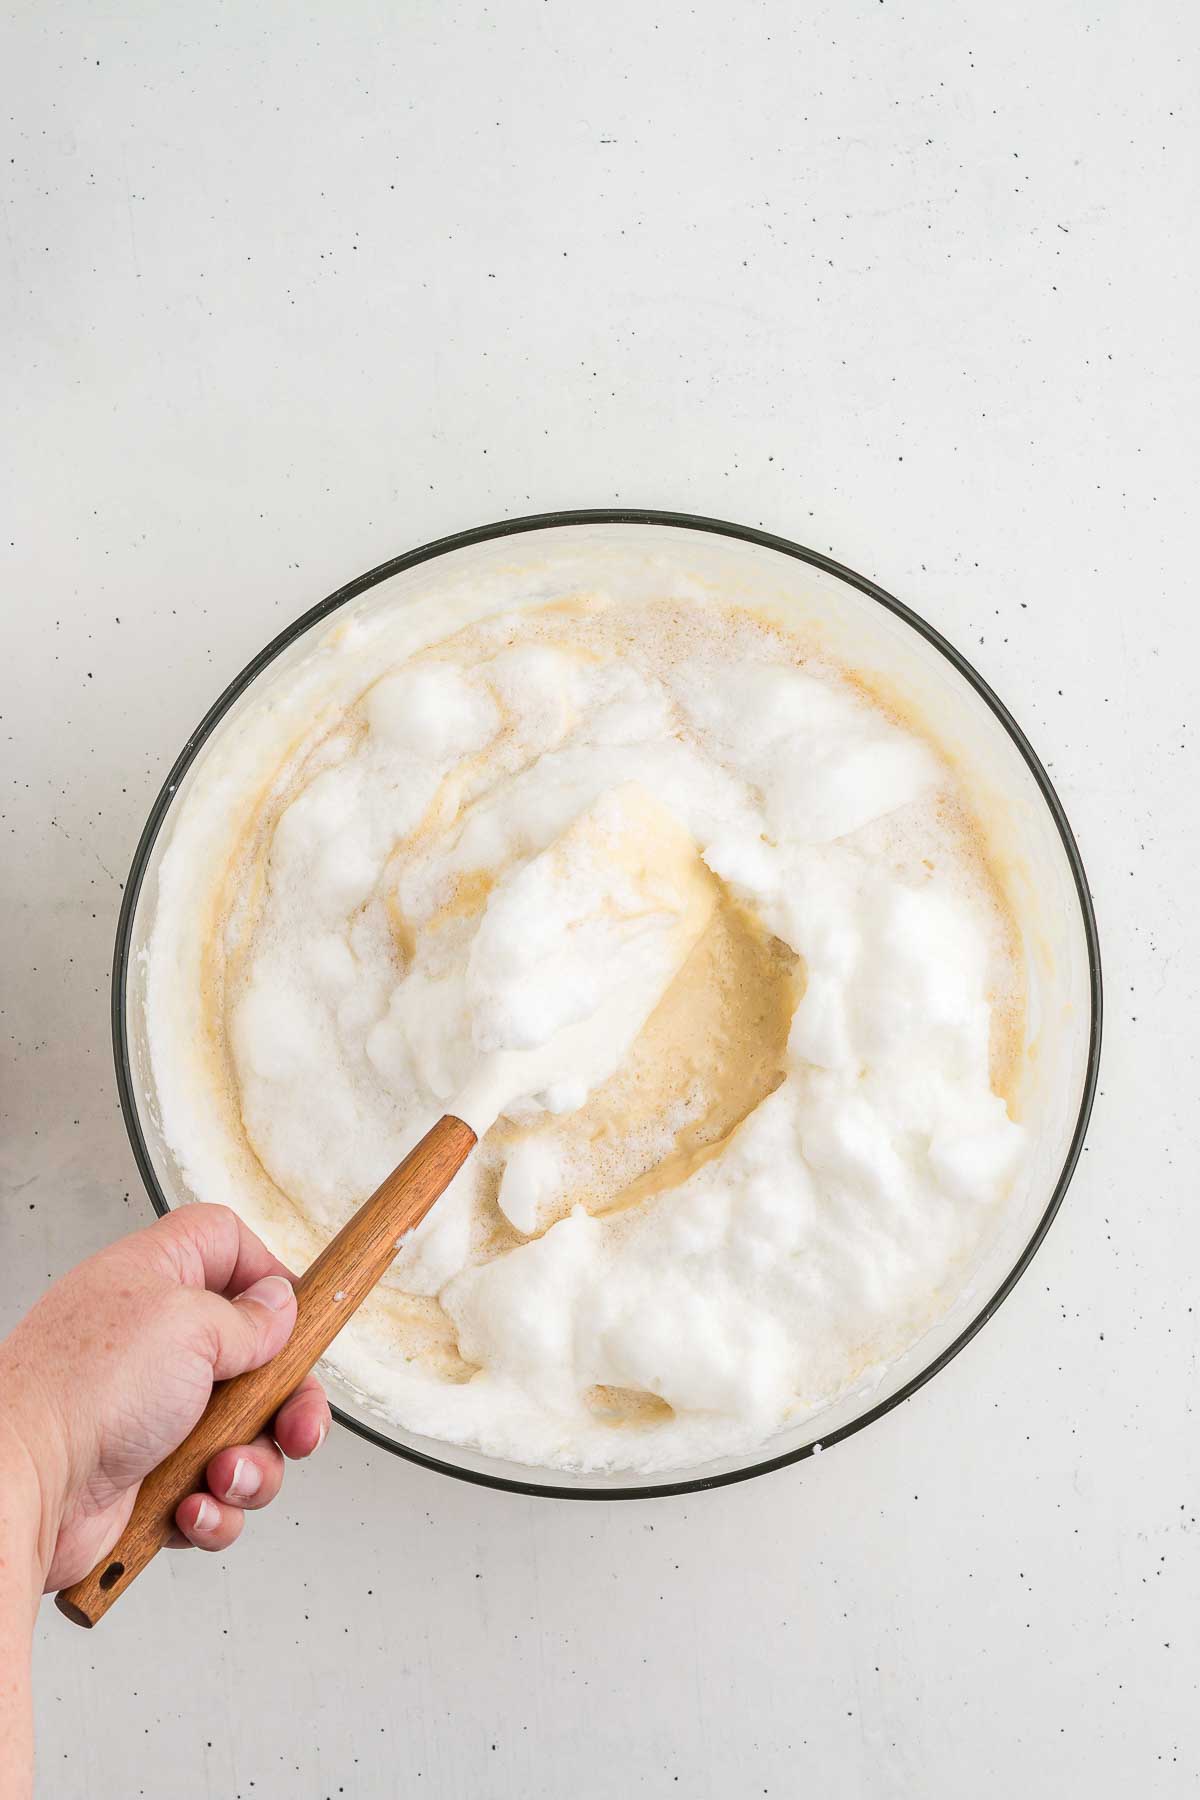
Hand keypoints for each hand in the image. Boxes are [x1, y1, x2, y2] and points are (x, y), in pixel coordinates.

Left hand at [0, 1204, 330, 1592]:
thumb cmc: (83, 1392)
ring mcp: (157, 1415)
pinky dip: (213, 1509)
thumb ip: (249, 1318)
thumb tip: (278, 1309)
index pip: (226, 1247)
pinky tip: (189, 1506)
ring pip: (248, 1437)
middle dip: (290, 1403)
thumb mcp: (189, 1325)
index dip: (266, 1274)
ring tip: (222, 1474)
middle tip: (299, 1427)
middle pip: (260, 1360)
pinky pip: (216, 1493)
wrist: (22, 1489)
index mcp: (159, 1283)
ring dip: (252, 1466)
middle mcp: (160, 1345)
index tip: (293, 1315)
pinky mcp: (154, 1478)